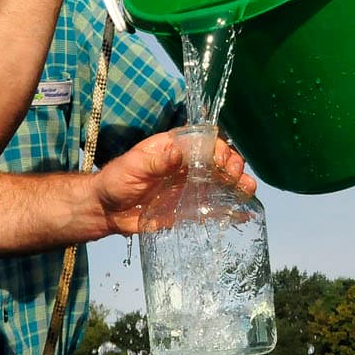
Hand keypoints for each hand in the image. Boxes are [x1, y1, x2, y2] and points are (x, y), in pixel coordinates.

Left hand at [91, 129, 256, 234]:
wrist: (106, 210)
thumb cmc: (116, 181)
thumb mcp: (133, 167)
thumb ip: (156, 162)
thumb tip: (177, 153)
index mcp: (174, 147)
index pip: (204, 141)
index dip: (218, 149)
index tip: (223, 161)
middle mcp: (187, 165)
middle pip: (219, 160)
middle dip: (233, 166)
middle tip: (237, 178)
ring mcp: (190, 186)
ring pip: (221, 182)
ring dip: (237, 185)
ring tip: (247, 191)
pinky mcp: (189, 207)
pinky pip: (213, 206)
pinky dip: (229, 209)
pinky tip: (243, 213)